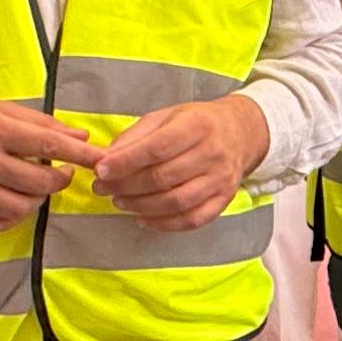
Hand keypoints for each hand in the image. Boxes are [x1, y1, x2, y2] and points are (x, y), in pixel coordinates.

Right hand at [0, 94, 102, 230]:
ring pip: (21, 208)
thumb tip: (78, 136)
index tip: (101, 160)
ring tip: (33, 186)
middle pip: (39, 182)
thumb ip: (37, 122)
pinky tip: (12, 203)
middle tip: (61, 173)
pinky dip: (12, 217)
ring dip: (37, 199)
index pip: (49, 144)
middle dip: (59, 179)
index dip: (81, 155)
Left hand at [93, 94, 264, 231]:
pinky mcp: (224, 199)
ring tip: (120, 202)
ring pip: (176, 202)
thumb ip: (136, 136)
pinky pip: (192, 220)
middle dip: (126, 186)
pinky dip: (164, 224)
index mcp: (197, 125)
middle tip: (103, 188)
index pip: (157, 148)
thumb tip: (106, 159)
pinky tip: (143, 218)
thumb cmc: (196, 122)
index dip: (126, 162)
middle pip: (163, 178)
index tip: (101, 170)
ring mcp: (221, 179)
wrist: (240, 132)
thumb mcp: (166, 116)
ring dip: (141, 206)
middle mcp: (213, 153)